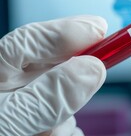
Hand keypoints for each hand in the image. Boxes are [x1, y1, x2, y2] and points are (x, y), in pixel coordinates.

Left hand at [0, 15, 106, 134]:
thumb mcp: (8, 122)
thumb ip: (47, 97)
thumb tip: (92, 68)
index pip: (28, 41)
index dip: (65, 30)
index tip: (98, 28)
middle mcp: (6, 84)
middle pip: (53, 64)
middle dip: (76, 69)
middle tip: (98, 65)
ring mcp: (24, 103)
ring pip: (62, 97)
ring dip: (66, 115)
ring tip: (48, 135)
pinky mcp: (37, 119)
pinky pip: (63, 120)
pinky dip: (63, 130)